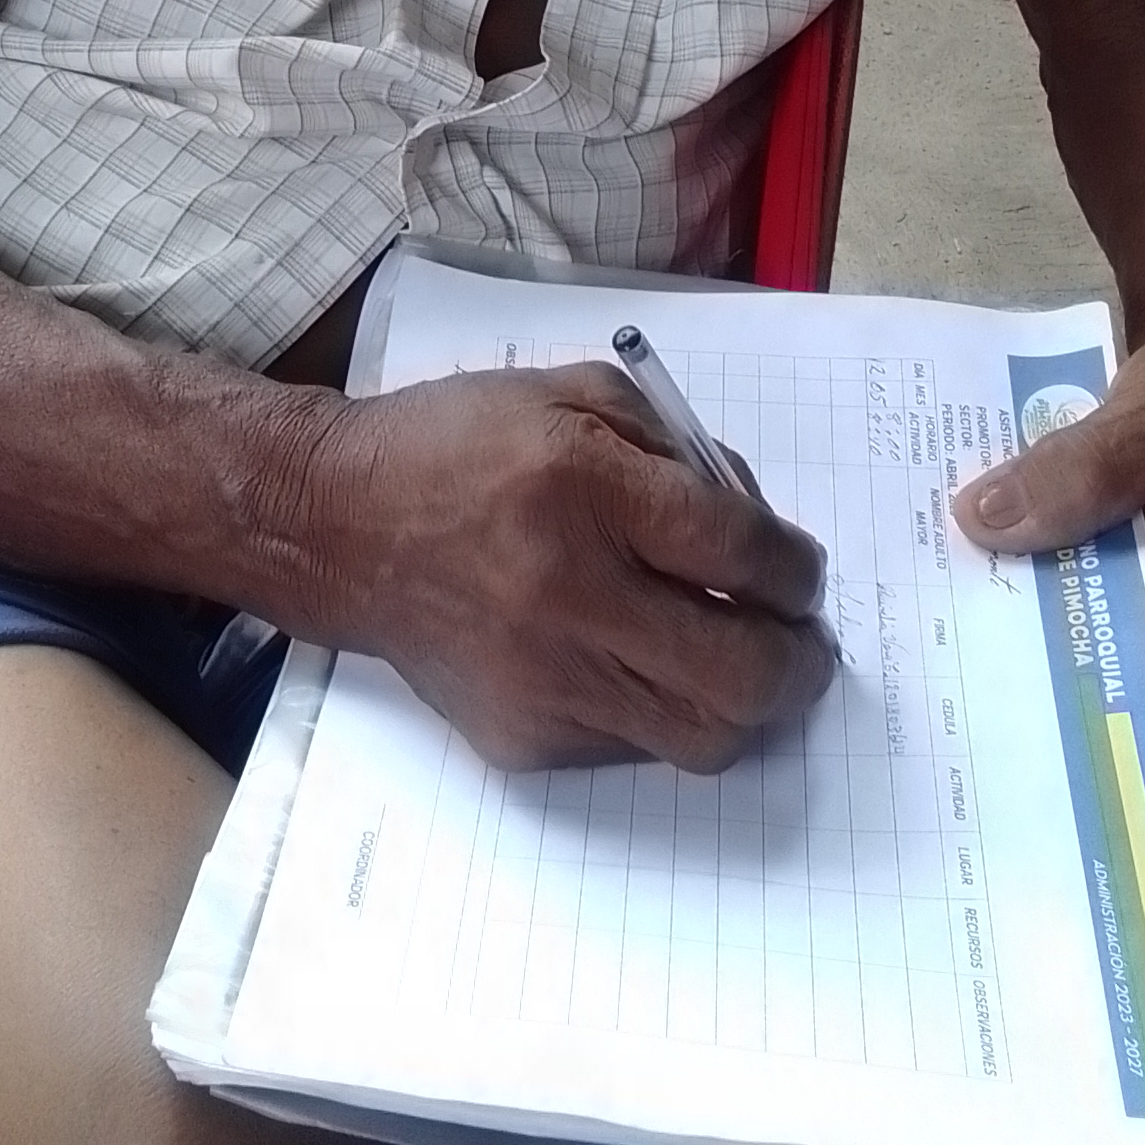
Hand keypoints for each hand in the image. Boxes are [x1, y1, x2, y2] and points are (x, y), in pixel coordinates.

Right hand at [300, 364, 837, 773]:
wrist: (340, 525)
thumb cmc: (462, 446)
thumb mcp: (573, 396)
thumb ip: (677, 448)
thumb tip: (756, 528)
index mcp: (582, 489)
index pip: (738, 553)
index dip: (796, 570)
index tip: (799, 571)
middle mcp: (567, 595)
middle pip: (741, 674)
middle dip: (801, 661)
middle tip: (803, 639)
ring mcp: (543, 681)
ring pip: (703, 738)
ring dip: (747, 704)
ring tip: (742, 661)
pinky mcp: (522, 737)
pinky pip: (635, 747)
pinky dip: (663, 710)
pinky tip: (644, 663)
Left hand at [951, 318, 1144, 761]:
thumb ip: (1083, 469)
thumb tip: (983, 521)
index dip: (1131, 746)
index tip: (1040, 757)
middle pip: (1143, 681)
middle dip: (1063, 691)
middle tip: (965, 705)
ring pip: (1108, 632)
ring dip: (1042, 629)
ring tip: (948, 648)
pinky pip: (1090, 583)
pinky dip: (1042, 576)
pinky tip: (973, 573)